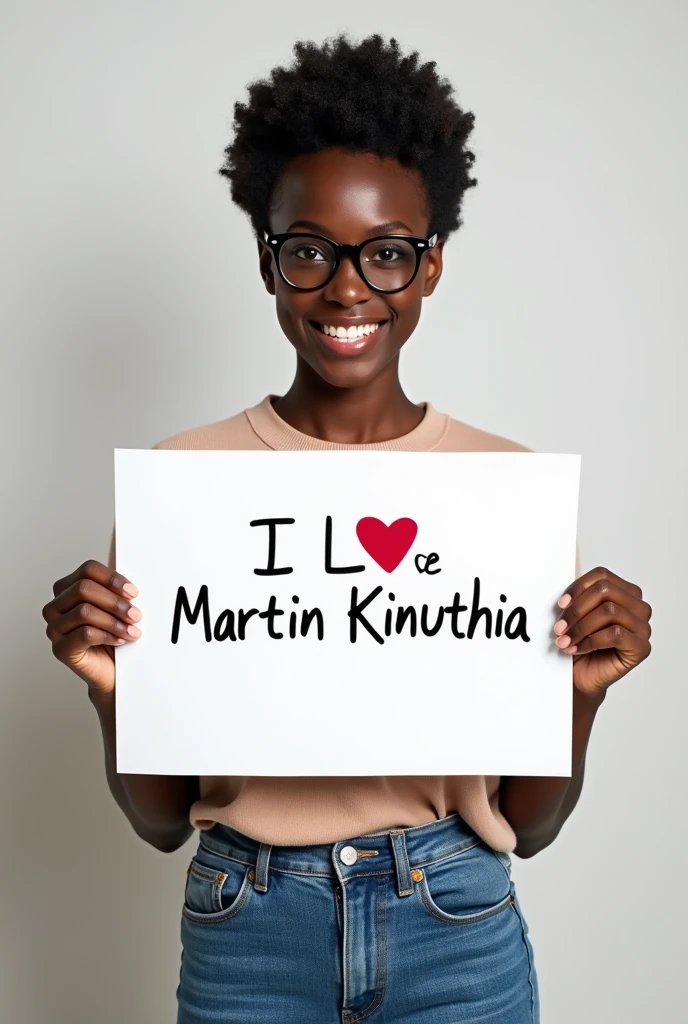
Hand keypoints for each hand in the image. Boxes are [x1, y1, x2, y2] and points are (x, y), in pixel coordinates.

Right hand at [42, 560, 141, 695]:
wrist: (112, 672)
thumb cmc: (114, 636)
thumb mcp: (117, 609)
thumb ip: (117, 591)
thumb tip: (129, 580)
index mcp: (68, 589)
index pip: (87, 570)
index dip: (112, 578)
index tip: (133, 592)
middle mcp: (56, 606)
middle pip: (83, 588)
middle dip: (115, 602)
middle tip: (136, 615)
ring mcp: (55, 628)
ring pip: (84, 611)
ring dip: (114, 621)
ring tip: (132, 630)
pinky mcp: (60, 648)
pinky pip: (84, 634)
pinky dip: (107, 635)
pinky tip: (119, 640)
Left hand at [553, 566, 651, 698]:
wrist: (581, 675)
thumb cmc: (579, 642)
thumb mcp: (575, 613)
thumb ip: (577, 593)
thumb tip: (567, 563)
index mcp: (625, 592)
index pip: (603, 575)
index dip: (578, 587)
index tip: (560, 604)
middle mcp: (639, 606)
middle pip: (605, 591)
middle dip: (577, 610)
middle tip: (559, 627)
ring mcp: (643, 627)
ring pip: (609, 611)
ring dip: (580, 627)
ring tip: (564, 641)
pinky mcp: (641, 647)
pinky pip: (615, 634)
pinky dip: (590, 641)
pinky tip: (577, 648)